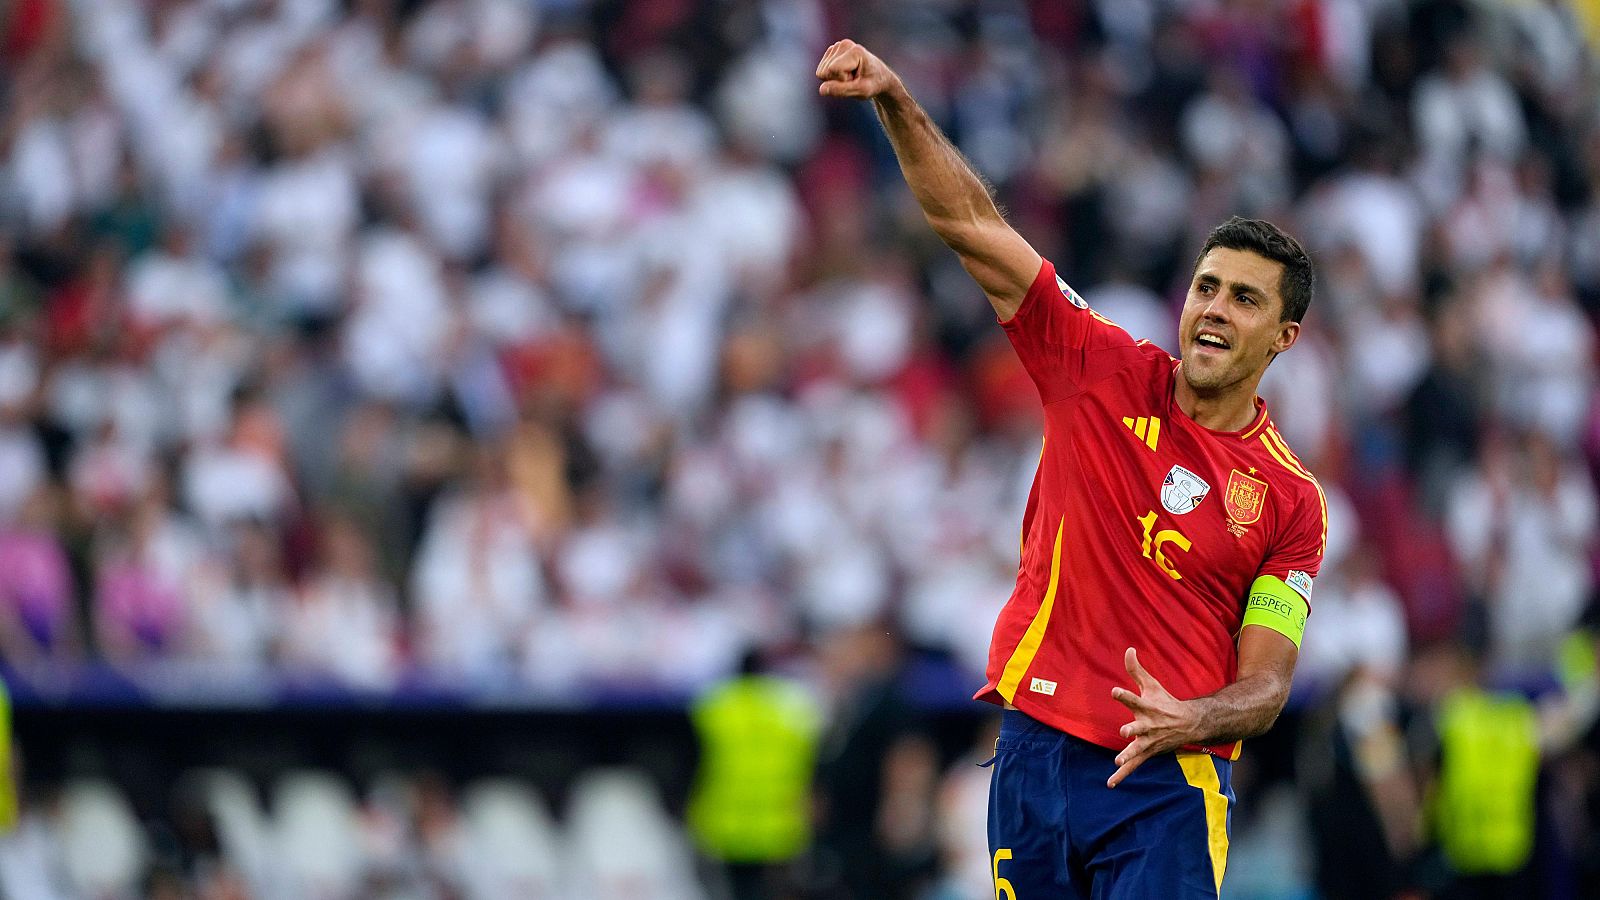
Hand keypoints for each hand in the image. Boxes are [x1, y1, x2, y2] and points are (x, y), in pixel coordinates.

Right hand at [816, 39, 900, 99]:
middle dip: (838, 80)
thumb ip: (841, 90)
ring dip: (836, 79)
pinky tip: (846, 72)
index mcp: (855, 51)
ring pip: (821, 72)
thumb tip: (821, 89)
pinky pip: (821, 72)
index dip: (842, 81)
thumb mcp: (861, 91)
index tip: (857, 79)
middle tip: (854, 79)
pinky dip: (833, 76)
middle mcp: (844, 44)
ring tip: (851, 75)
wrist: (879, 77)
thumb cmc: (873, 84)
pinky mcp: (831, 52)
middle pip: (825, 71)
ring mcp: (836, 47)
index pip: (832, 70)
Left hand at [1107, 647, 1197, 787]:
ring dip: (1129, 755)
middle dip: (1132, 729)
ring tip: (1118, 760)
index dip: (1123, 695)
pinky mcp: (1147, 752)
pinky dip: (1122, 775)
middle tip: (1124, 731)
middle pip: (1138, 727)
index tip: (1114, 691)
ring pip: (1137, 749)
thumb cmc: (1165, 702)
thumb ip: (1136, 669)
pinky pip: (1134, 765)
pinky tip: (1110, 783)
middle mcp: (1148, 725)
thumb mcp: (1151, 684)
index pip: (1133, 699)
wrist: (1189, 723)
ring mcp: (1148, 740)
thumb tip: (1128, 649)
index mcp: (1147, 707)